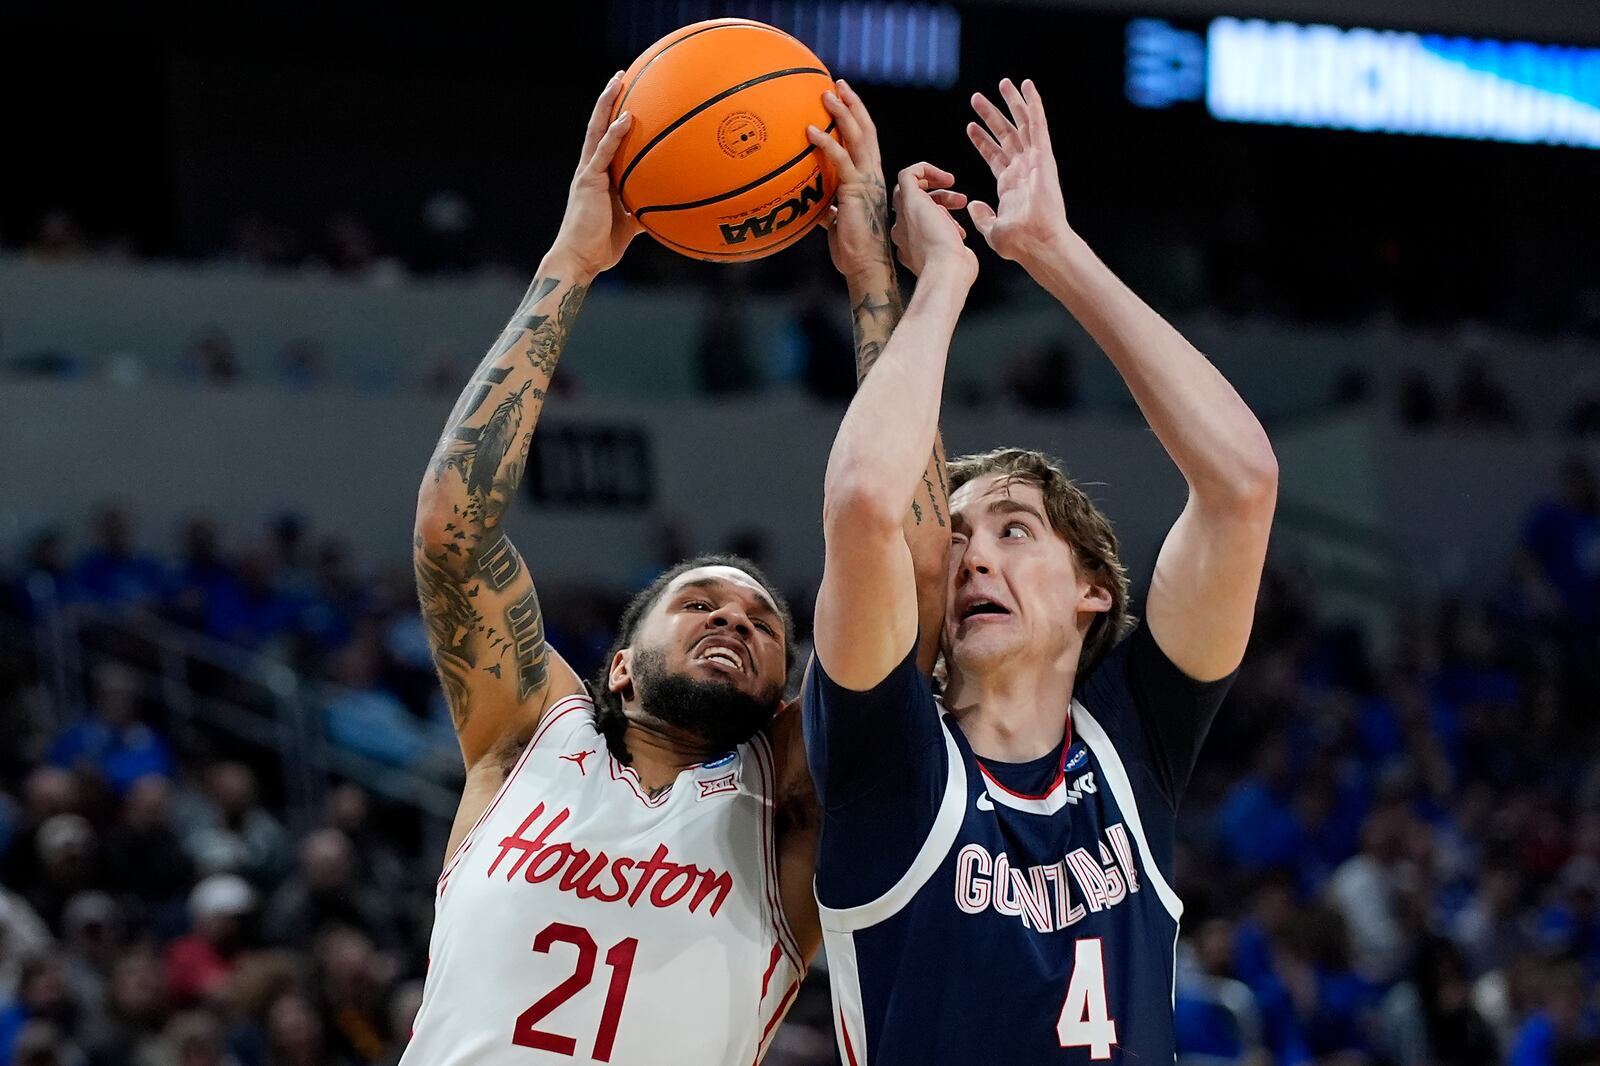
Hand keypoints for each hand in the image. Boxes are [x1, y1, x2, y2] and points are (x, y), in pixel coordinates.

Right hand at [549, 73, 643, 279]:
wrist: (580, 259)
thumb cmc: (601, 245)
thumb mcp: (629, 225)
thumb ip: (644, 212)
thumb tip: (664, 210)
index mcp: (598, 176)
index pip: (605, 139)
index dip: (614, 117)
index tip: (627, 97)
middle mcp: (590, 168)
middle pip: (598, 125)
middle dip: (609, 99)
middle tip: (621, 76)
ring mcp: (588, 172)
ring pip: (597, 130)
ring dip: (607, 104)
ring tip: (619, 80)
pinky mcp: (588, 181)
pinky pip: (603, 152)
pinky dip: (614, 134)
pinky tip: (627, 118)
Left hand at [807, 81, 965, 284]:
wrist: (866, 266)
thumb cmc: (852, 249)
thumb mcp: (836, 221)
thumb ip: (828, 206)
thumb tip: (811, 202)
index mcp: (870, 178)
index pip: (865, 141)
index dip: (856, 118)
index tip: (843, 99)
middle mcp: (873, 174)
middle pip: (866, 130)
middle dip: (852, 104)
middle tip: (838, 84)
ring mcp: (867, 180)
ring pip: (858, 137)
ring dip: (842, 113)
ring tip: (826, 94)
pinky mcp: (856, 190)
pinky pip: (840, 160)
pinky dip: (826, 143)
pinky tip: (810, 131)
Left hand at [965, 78, 1070, 266]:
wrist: (1037, 243)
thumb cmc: (1019, 243)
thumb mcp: (991, 229)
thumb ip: (982, 216)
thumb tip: (973, 205)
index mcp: (1010, 185)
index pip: (994, 155)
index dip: (982, 140)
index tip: (970, 125)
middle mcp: (1023, 169)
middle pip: (1006, 135)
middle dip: (991, 116)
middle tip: (977, 98)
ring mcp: (1034, 161)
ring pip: (1021, 124)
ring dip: (1011, 103)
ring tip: (1001, 83)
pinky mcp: (1043, 156)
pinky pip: (1038, 124)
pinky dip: (1033, 104)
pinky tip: (1027, 86)